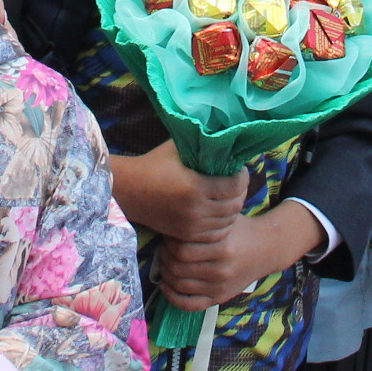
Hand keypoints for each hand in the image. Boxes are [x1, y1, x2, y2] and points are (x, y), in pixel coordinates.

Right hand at [106, 144, 244, 241]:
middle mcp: (195, 210)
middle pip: (235, 205)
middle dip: (241, 192)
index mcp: (195, 187)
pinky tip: (220, 212)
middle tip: (237, 182)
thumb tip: (226, 136)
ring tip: (229, 196)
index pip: (236, 186)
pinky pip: (216, 234)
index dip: (243, 177)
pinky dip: (223, 224)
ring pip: (228, 222)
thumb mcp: (179, 147)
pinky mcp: (186, 235)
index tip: (239, 169)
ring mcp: (191, 226)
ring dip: (233, 208)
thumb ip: (202, 143)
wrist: (128, 190)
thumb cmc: (154, 163)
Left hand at [156, 203, 317, 310]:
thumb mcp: (227, 217)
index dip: (168, 240)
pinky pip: (189, 305)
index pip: (181, 248)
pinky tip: (166, 285)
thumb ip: (204, 216)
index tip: (169, 231)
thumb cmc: (242, 228)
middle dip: (164, 256)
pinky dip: (173, 297)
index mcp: (222, 247)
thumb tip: (174, 208)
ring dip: (165, 273)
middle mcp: (220, 270)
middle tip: (163, 246)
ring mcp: (219, 287)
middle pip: (177, 267)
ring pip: (179, 284)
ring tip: (165, 261)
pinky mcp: (219, 298)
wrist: (268, 249)